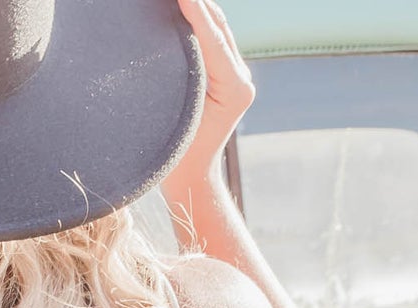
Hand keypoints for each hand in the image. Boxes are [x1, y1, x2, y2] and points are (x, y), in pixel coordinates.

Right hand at [164, 0, 254, 197]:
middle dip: (199, 2)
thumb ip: (182, 80)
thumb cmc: (178, 158)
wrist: (191, 179)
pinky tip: (183, 8)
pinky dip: (199, 21)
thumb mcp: (176, 119)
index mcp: (235, 89)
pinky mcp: (227, 75)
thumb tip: (178, 39)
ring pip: (218, 29)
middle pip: (219, 27)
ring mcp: (237, 76)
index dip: (196, 12)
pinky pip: (214, 39)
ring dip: (200, 7)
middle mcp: (241, 78)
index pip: (212, 40)